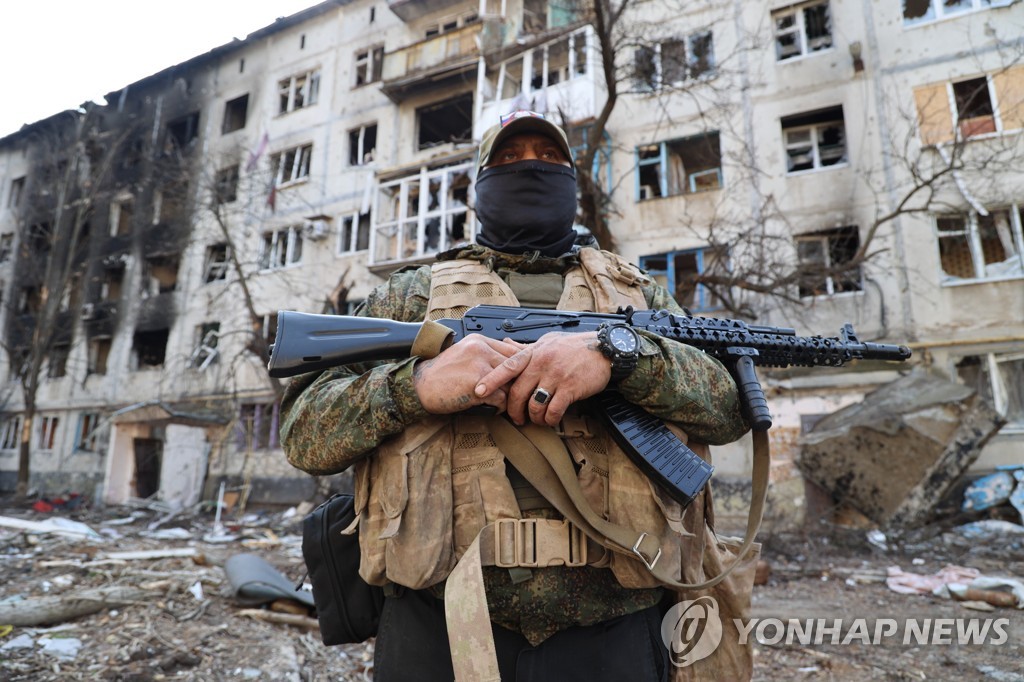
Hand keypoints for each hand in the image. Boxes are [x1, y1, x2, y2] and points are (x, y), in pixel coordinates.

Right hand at [413, 334, 520, 413]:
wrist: (420, 386)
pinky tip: (493, 409)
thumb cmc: (441, 373)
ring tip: (505, 404)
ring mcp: (480, 367)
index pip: (514, 350)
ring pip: (510, 383)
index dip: (523, 366)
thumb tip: (511, 365)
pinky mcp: (477, 386)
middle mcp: (481, 350)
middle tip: (522, 394)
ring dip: (509, 397)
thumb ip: (486, 355)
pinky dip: (500, 407)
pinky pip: (501, 399)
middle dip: (520, 383)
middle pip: (516, 366)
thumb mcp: (464, 354)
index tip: (526, 377)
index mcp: (479, 341)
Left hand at [474, 332, 611, 426]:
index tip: (479, 391)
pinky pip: (554, 410)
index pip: (508, 366)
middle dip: (513, 410)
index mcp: (534, 353)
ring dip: (533, 417)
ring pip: (534, 404)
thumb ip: (527, 346)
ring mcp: (556, 376)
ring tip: (536, 420)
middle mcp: (542, 363)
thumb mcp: (548, 341)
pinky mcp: (570, 388)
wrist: (605, 350)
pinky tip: (551, 420)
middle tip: (516, 418)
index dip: (491, 379)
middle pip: (518, 392)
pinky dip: (550, 419)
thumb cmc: (575, 347)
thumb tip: (506, 342)